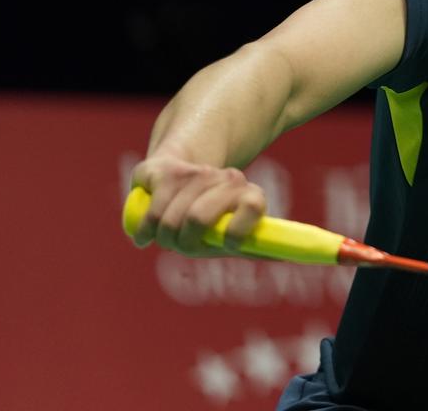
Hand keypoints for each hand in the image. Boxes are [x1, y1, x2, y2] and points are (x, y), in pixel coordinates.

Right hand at [128, 152, 265, 256]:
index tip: (228, 246)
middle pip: (198, 218)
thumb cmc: (213, 216)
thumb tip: (282, 258)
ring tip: (167, 235)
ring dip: (163, 237)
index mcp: (251, 195)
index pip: (254, 206)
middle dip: (184, 242)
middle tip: (183, 245)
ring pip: (171, 219)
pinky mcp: (164, 169)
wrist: (182, 173)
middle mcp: (228, 179)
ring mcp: (196, 172)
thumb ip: (253, 246)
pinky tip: (144, 235)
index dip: (239, 230)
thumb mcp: (234, 233)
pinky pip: (151, 211)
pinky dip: (145, 230)